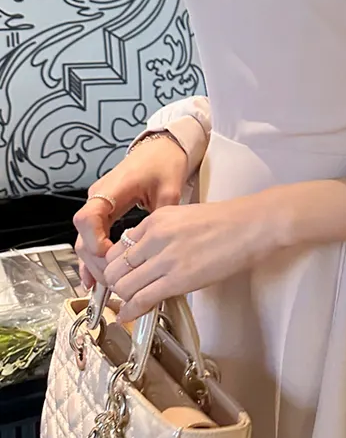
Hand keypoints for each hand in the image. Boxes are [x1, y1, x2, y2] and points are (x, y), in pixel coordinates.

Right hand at [73, 135, 190, 289]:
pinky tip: (94, 281)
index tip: (111, 259)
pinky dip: (92, 260)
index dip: (95, 242)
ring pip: (85, 242)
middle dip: (97, 263)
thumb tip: (159, 246)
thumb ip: (162, 218)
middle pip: (84, 237)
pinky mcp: (103, 214)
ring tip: (109, 288)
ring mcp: (98, 206)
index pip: (89, 218)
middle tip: (115, 283)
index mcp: (111, 190)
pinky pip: (91, 240)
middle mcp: (99, 198)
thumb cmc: (162, 164)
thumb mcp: (169, 190)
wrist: (159, 149)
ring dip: (94, 265)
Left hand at [103, 196, 283, 321]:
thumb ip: (160, 233)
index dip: (114, 266)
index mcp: (154, 221)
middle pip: (114, 267)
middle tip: (122, 293)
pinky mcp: (177, 279)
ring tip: (129, 305)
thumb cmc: (226, 223)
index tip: (120, 276)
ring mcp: (164, 259)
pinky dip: (131, 311)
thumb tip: (146, 253)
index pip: (117, 247)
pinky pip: (142, 298)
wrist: (250, 226)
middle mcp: (153, 238)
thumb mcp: (182, 217)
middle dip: (114, 284)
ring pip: (123, 285)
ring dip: (123, 298)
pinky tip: (129, 316)